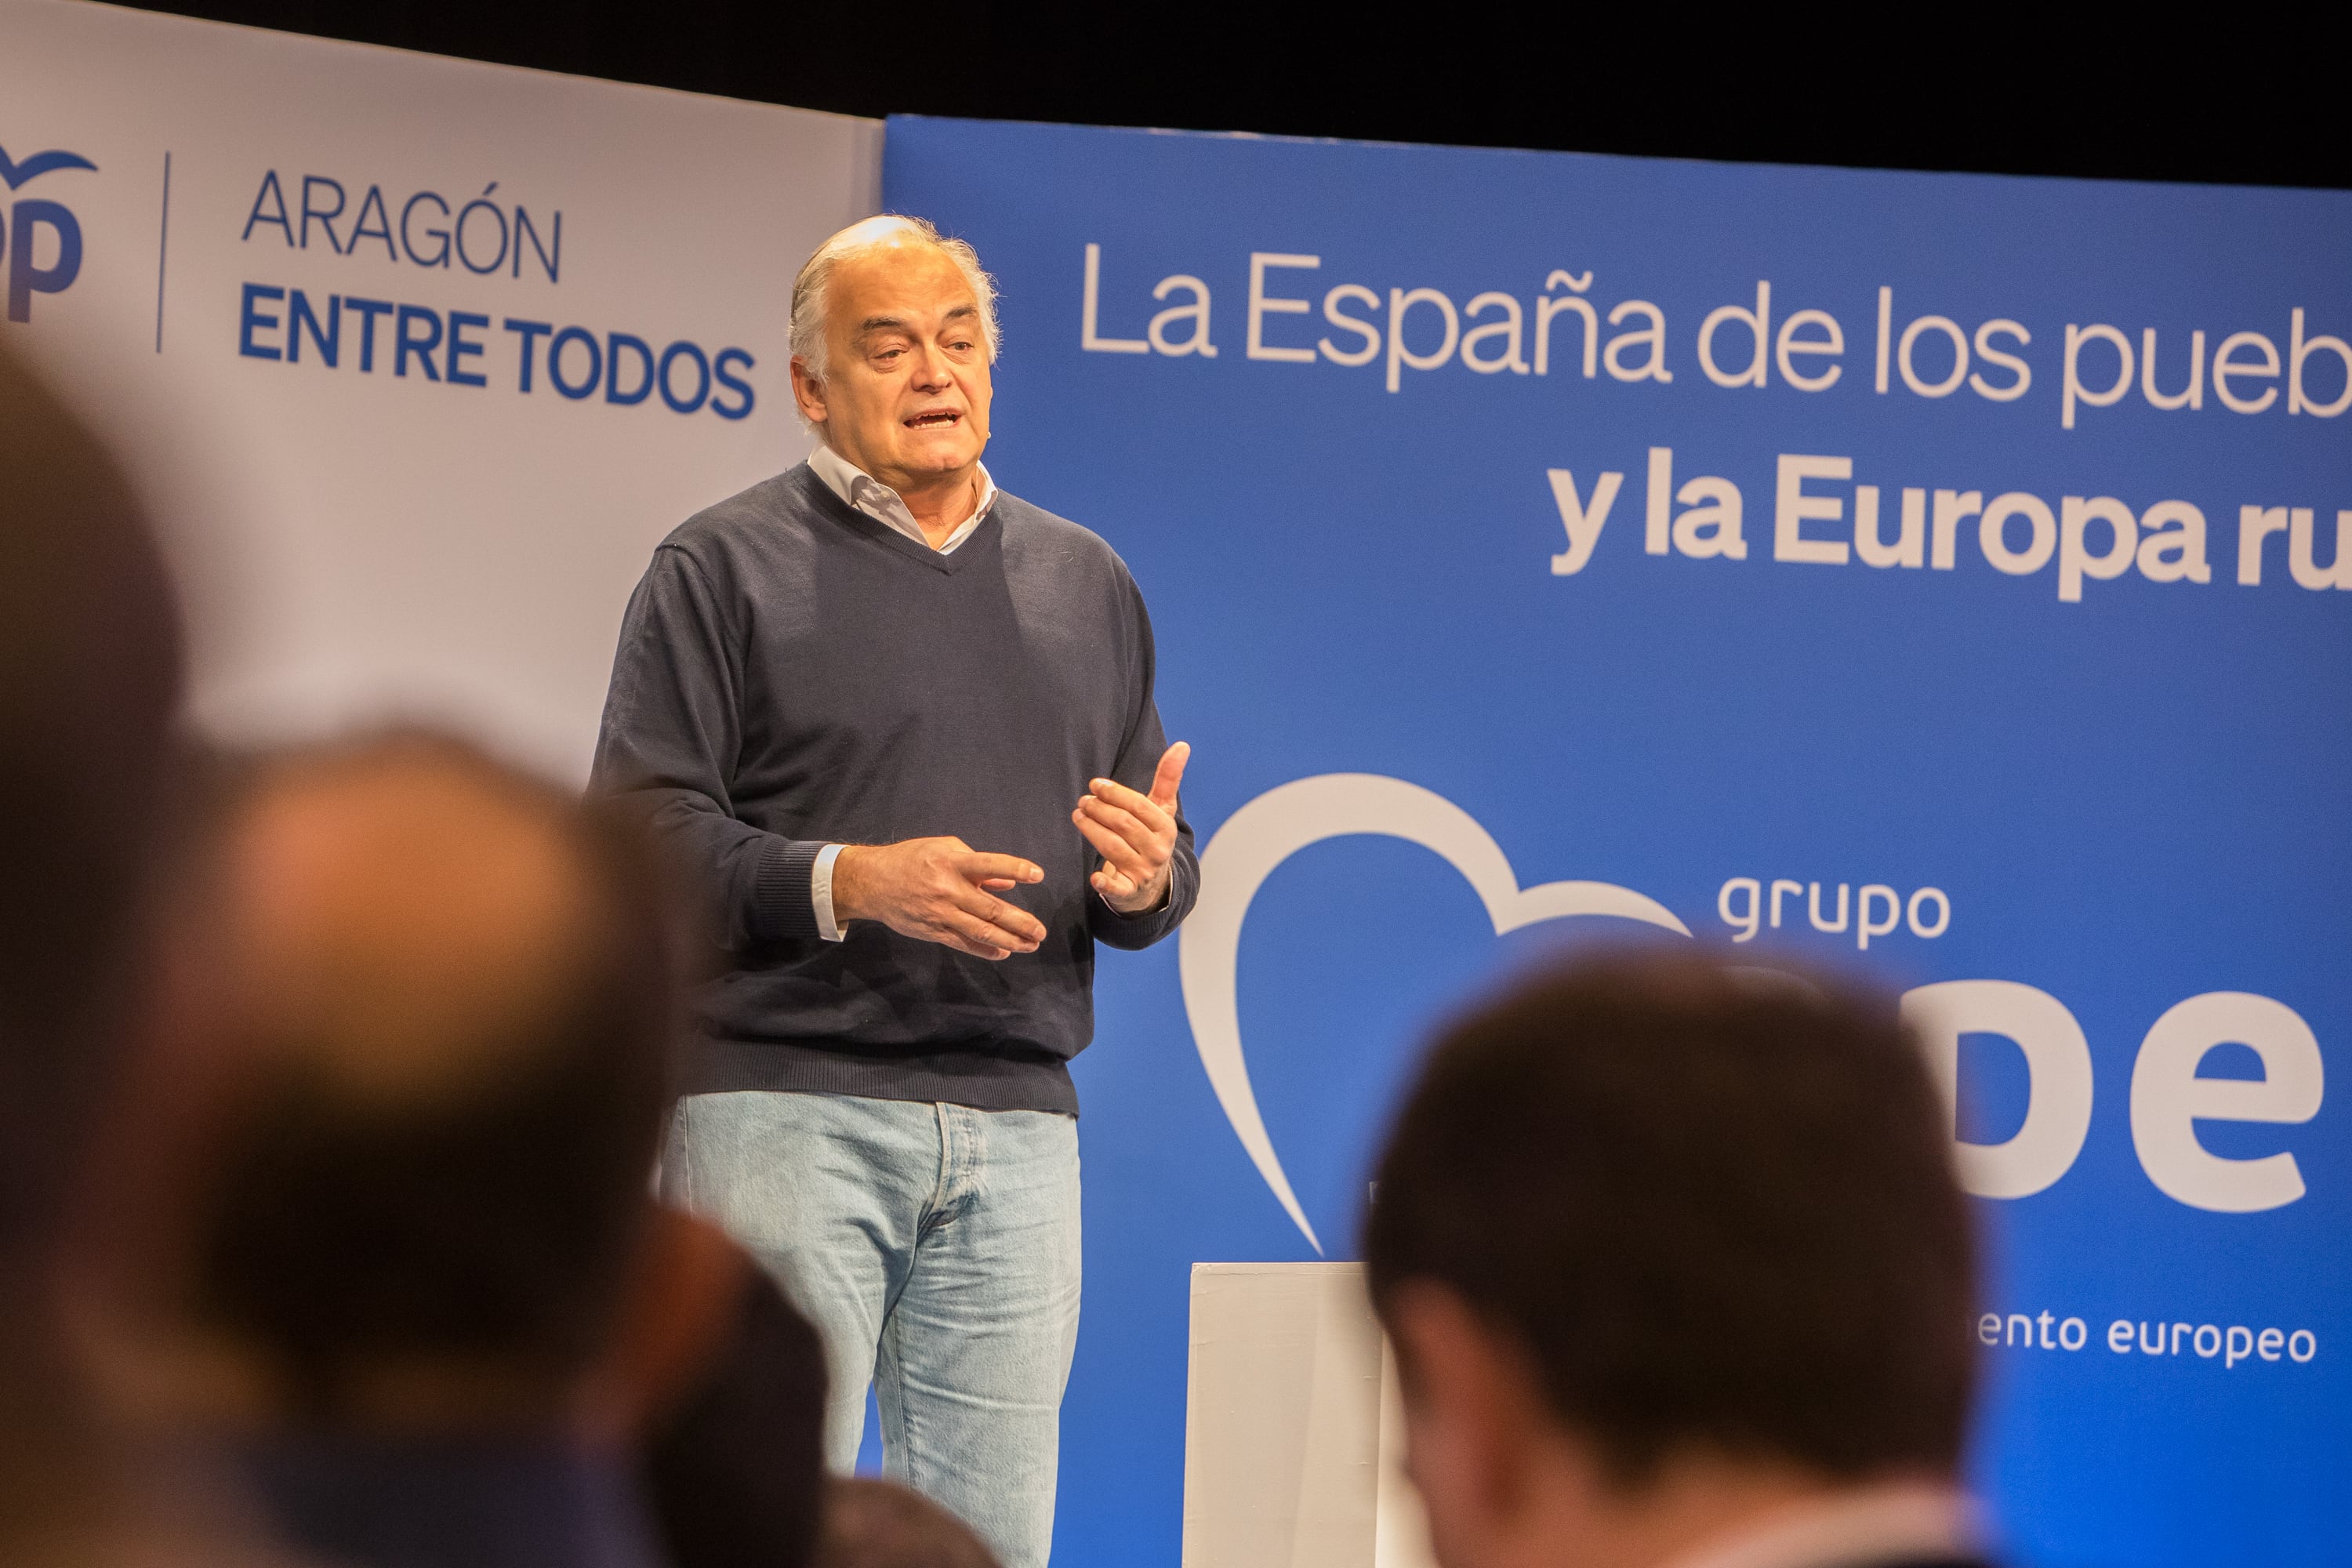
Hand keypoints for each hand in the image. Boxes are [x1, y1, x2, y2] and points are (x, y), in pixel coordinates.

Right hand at [830, 837, 1046, 959]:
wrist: (872, 882)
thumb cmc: (912, 859)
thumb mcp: (943, 848)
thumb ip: (977, 864)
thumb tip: (1008, 882)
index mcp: (951, 863)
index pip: (989, 864)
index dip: (1015, 868)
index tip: (1038, 875)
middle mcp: (948, 889)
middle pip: (990, 909)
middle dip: (1020, 922)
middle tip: (1041, 931)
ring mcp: (940, 913)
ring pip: (981, 931)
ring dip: (1010, 940)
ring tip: (1031, 945)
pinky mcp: (933, 931)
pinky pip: (963, 943)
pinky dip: (985, 950)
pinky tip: (1004, 952)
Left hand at [1074, 742, 1189, 914]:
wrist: (1154, 882)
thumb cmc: (1152, 836)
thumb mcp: (1162, 809)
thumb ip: (1168, 777)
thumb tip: (1182, 744)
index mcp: (1165, 827)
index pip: (1138, 806)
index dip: (1115, 793)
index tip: (1095, 785)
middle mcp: (1157, 850)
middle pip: (1123, 824)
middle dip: (1099, 809)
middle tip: (1083, 800)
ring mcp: (1143, 871)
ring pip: (1112, 847)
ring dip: (1091, 830)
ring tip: (1078, 816)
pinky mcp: (1129, 890)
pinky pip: (1116, 888)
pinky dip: (1105, 884)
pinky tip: (1094, 877)